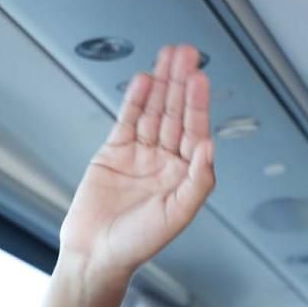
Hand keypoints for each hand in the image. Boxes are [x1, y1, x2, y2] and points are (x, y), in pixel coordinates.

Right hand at [59, 44, 215, 280]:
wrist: (97, 253)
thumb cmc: (140, 243)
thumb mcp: (178, 214)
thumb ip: (199, 181)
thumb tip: (210, 146)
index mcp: (186, 175)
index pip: (195, 131)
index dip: (198, 104)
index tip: (200, 78)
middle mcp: (167, 161)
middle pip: (176, 113)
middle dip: (181, 83)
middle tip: (187, 53)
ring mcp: (141, 154)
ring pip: (154, 111)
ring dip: (162, 84)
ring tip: (169, 55)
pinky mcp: (114, 152)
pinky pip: (128, 119)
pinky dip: (136, 99)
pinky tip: (145, 79)